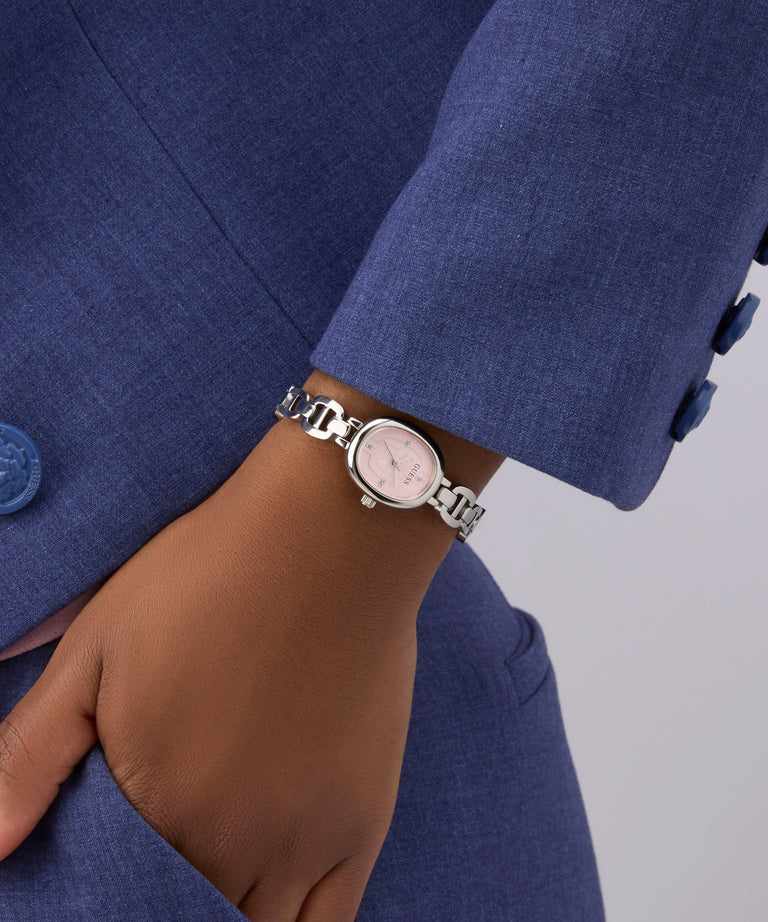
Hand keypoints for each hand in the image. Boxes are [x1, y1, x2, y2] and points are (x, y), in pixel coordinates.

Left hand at [0, 419, 429, 919]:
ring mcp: (305, 840)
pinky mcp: (361, 821)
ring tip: (208, 887)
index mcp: (158, 806)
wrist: (329, 536)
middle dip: (161, 911)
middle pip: (189, 919)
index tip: (109, 879)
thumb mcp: (96, 648)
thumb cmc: (209, 577)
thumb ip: (30, 755)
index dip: (107, 901)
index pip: (119, 904)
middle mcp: (233, 845)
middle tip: (156, 873)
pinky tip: (271, 910)